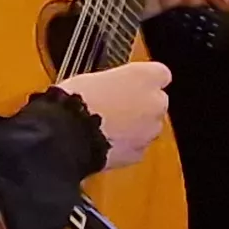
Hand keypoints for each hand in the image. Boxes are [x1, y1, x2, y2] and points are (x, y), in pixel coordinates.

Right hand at [57, 59, 173, 168]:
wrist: (68, 135)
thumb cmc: (76, 101)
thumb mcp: (94, 77)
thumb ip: (116, 82)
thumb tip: (113, 87)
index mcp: (146, 76)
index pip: (159, 74)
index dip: (143, 80)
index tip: (131, 83)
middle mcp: (155, 102)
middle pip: (155, 103)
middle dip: (139, 106)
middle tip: (113, 107)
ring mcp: (150, 130)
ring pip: (147, 127)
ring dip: (133, 127)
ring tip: (104, 127)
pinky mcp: (139, 153)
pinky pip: (136, 147)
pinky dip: (124, 146)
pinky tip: (103, 142)